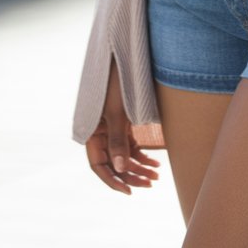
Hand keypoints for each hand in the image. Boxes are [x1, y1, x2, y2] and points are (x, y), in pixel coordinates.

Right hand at [85, 59, 160, 193]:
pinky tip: (156, 162)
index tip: (128, 191)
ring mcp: (112, 128)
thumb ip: (118, 140)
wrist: (123, 56)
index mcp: (91, 132)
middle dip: (131, 176)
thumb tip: (120, 169)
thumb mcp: (117, 111)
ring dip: (139, 167)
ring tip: (156, 175)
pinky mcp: (124, 122)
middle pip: (113, 163)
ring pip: (124, 155)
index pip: (98, 165)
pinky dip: (142, 155)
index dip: (111, 181)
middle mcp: (100, 133)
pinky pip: (131, 145)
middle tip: (150, 184)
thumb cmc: (116, 81)